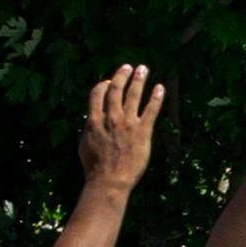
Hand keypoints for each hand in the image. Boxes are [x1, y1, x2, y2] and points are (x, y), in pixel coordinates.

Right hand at [78, 64, 162, 196]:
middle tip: (128, 67)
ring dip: (138, 80)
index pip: (97, 94)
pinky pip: (151, 110)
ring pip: (134, 95)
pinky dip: (156, 97)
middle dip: (122, 76)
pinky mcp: (143, 131)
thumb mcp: (85, 143)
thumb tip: (91, 121)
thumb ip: (90, 128)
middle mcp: (111, 118)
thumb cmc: (95, 166)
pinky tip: (160, 88)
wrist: (109, 179)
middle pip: (116, 90)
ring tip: (143, 69)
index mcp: (94, 120)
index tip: (108, 81)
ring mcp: (128, 123)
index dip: (103, 85)